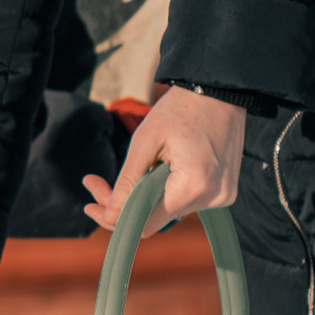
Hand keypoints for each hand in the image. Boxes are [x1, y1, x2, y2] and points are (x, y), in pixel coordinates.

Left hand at [83, 86, 245, 233]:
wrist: (219, 90)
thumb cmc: (180, 109)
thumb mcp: (145, 142)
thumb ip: (127, 182)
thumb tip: (110, 216)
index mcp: (193, 186)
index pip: (145, 224)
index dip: (114, 218)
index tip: (89, 205)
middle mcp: (213, 198)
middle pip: (155, 219)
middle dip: (123, 204)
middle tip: (97, 182)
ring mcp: (223, 196)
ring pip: (169, 210)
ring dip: (145, 195)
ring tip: (137, 164)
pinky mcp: (226, 191)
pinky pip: (187, 201)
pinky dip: (167, 190)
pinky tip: (160, 167)